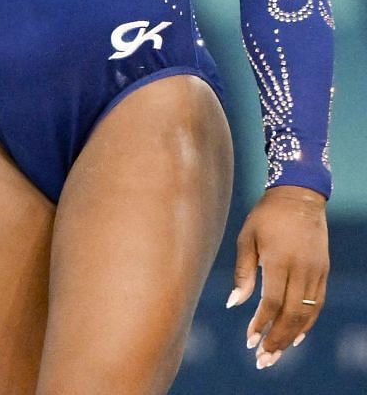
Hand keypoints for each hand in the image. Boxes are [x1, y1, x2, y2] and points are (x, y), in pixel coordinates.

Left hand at [227, 185, 328, 369]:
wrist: (299, 197)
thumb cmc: (265, 217)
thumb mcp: (246, 239)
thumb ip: (242, 273)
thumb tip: (233, 304)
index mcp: (279, 260)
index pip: (272, 302)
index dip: (261, 324)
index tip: (249, 340)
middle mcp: (302, 269)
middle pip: (292, 315)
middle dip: (277, 340)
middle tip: (263, 360)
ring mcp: (316, 272)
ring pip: (307, 314)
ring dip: (293, 336)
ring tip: (276, 353)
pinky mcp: (324, 272)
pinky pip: (318, 304)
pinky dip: (308, 322)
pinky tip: (296, 335)